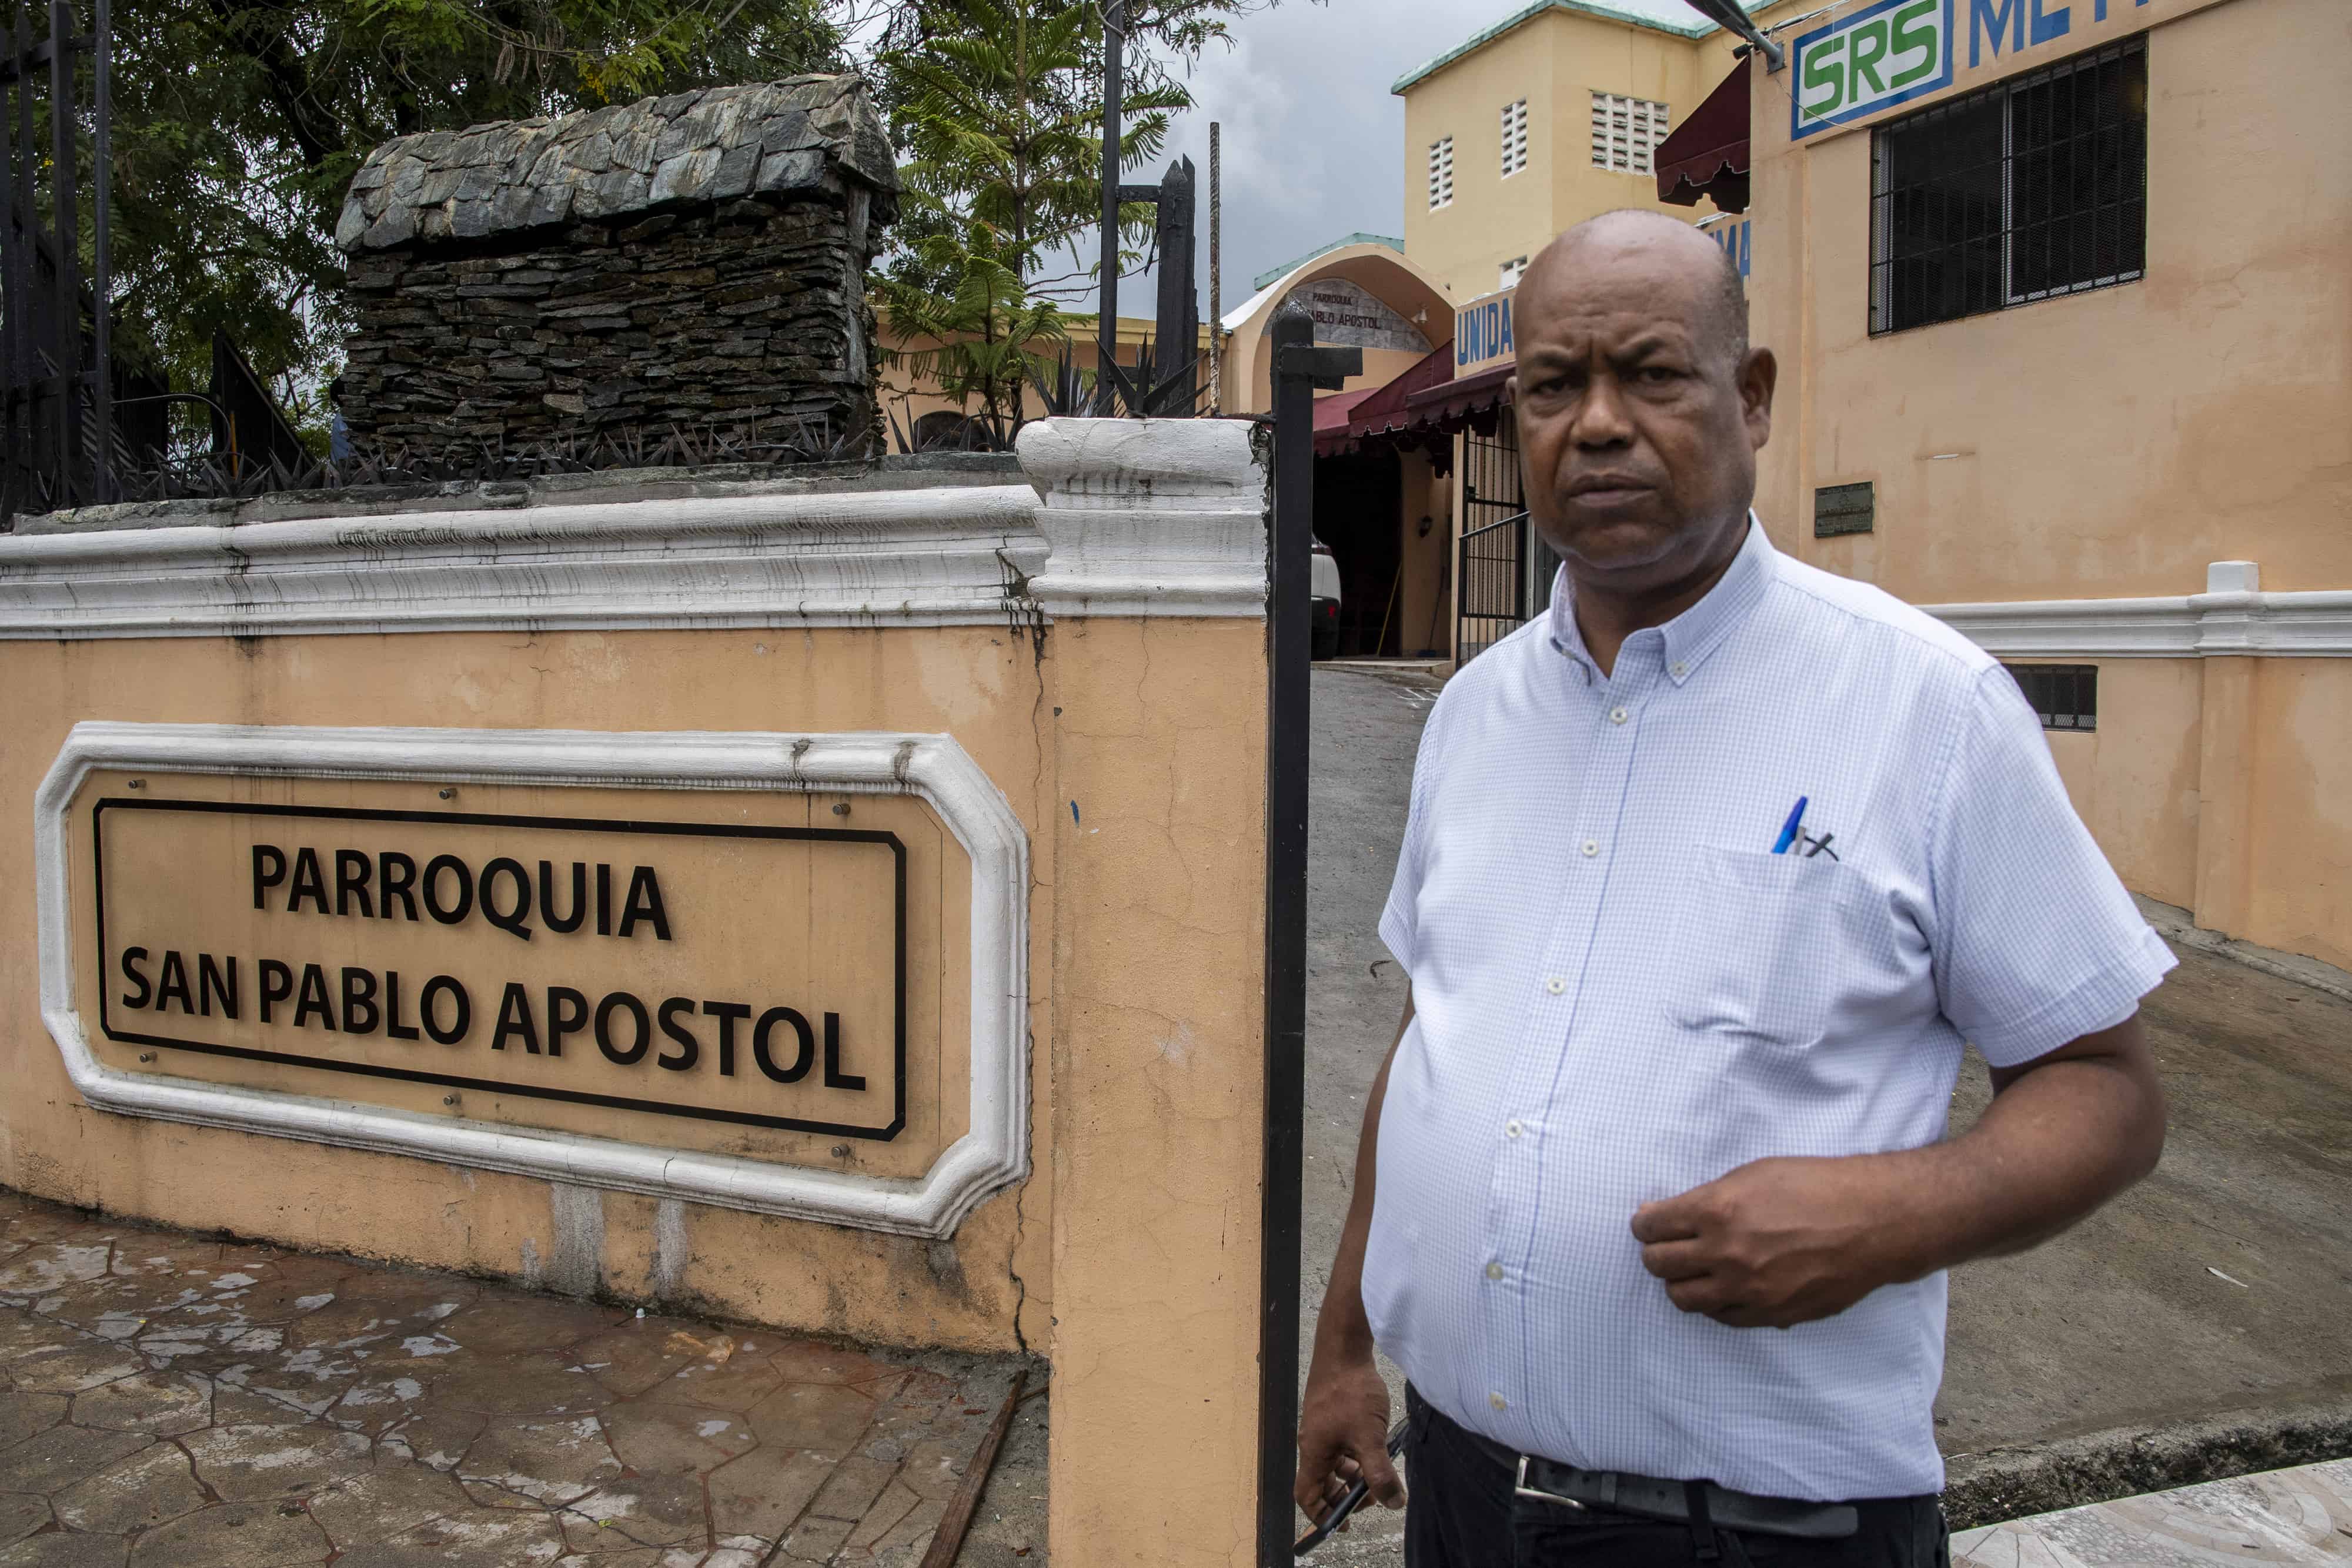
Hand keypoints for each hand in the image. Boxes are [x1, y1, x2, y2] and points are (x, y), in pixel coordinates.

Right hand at [1294, 1348, 1403, 1526]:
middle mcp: (1314, 1443)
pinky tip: (1377, 1449)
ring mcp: (1324, 1428)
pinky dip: (1358, 1455)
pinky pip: (1343, 1445)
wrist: (1344, 1350)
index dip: (1322, 1515)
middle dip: (1346, 1496)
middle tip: (1373, 1498)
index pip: (1307, 1495)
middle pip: (1323, 1482)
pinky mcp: (1335, 1415)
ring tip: (1379, 1475)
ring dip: (1355, 1475)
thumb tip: (1394, 1503)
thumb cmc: (1350, 1392)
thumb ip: (1380, 1472)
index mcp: (1314, 1452)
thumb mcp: (1369, 1437)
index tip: (1344, 1525)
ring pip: (1336, 1463)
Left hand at [1630, 1155, 1919, 1328]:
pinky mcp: (1771, 1314)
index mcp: (1717, 1211)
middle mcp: (1727, 1255)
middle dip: (1656, 1253)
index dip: (1645, 1224)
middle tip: (1666, 1245)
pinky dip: (1716, 1302)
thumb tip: (1663, 1213)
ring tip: (1694, 1269)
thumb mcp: (1752, 1175)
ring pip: (1684, 1299)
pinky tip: (1726, 1286)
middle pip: (1658, 1265)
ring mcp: (1749, 1290)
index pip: (1651, 1227)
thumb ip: (1705, 1198)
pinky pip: (1722, 1317)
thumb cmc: (1815, 1187)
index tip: (1648, 1224)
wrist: (1872, 1221)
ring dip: (1681, 1282)